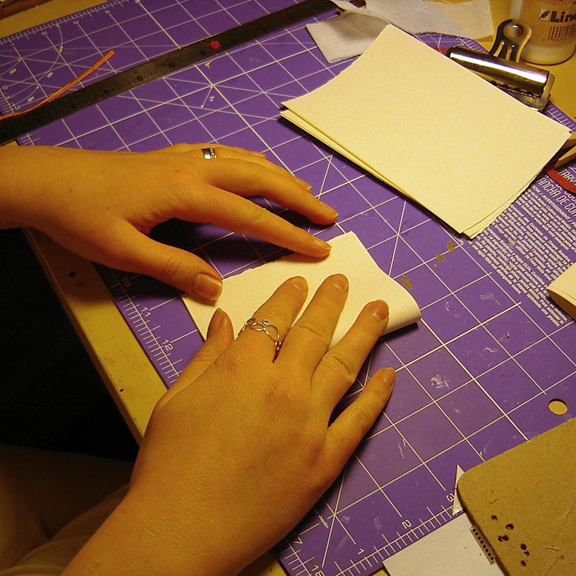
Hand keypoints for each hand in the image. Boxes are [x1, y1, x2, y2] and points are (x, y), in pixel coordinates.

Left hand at [0, 144, 336, 299]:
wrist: (45, 180)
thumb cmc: (81, 216)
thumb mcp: (124, 251)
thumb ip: (174, 268)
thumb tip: (217, 289)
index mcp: (185, 194)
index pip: (249, 215)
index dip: (287, 233)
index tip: (319, 248)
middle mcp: (192, 170)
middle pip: (258, 178)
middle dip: (298, 198)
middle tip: (329, 216)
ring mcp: (183, 159)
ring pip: (244, 162)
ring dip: (279, 177)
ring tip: (306, 193)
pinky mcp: (172, 158)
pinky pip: (224, 154)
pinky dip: (251, 163)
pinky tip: (257, 169)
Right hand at [64, 275, 394, 575]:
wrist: (182, 531)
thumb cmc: (169, 466)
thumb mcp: (176, 399)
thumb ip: (206, 355)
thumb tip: (224, 320)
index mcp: (241, 368)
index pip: (272, 318)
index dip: (287, 296)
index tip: (299, 283)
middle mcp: (282, 387)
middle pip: (313, 332)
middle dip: (330, 301)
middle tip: (341, 283)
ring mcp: (310, 423)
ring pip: (345, 365)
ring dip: (364, 333)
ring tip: (379, 310)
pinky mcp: (326, 460)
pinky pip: (360, 420)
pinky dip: (378, 395)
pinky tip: (389, 375)